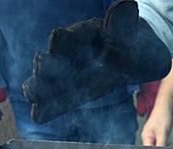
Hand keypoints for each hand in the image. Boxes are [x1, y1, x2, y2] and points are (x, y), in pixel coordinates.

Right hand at [22, 0, 170, 123]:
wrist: (142, 59)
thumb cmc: (137, 45)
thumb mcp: (133, 36)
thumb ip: (124, 25)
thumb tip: (125, 4)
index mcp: (90, 35)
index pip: (76, 35)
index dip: (67, 38)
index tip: (58, 37)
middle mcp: (76, 52)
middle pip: (59, 57)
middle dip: (49, 62)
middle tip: (40, 65)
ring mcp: (72, 72)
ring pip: (54, 78)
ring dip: (42, 85)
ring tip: (30, 92)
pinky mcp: (74, 91)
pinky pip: (61, 99)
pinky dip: (49, 106)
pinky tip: (36, 114)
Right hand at [140, 101, 172, 145]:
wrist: (165, 108)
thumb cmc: (162, 117)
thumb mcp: (162, 133)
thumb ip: (161, 145)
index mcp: (146, 137)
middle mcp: (147, 138)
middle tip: (170, 148)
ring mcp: (152, 136)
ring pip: (158, 147)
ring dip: (165, 147)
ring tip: (172, 145)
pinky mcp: (157, 135)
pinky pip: (161, 143)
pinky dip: (166, 144)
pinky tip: (171, 143)